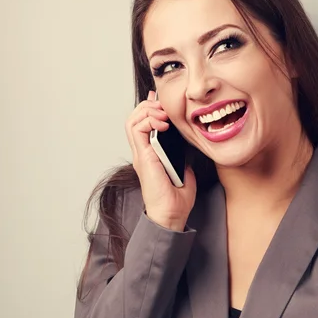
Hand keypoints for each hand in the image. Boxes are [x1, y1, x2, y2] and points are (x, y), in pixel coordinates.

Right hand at [125, 90, 196, 229]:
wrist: (171, 214)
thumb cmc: (177, 200)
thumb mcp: (184, 171)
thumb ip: (181, 157)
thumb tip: (185, 148)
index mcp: (150, 155)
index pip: (143, 125)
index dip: (150, 110)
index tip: (163, 103)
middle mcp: (142, 153)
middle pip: (134, 119)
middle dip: (148, 106)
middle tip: (164, 107)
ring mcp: (140, 155)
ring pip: (132, 121)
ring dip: (147, 111)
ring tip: (162, 113)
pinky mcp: (143, 157)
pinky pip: (137, 130)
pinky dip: (148, 120)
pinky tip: (163, 123)